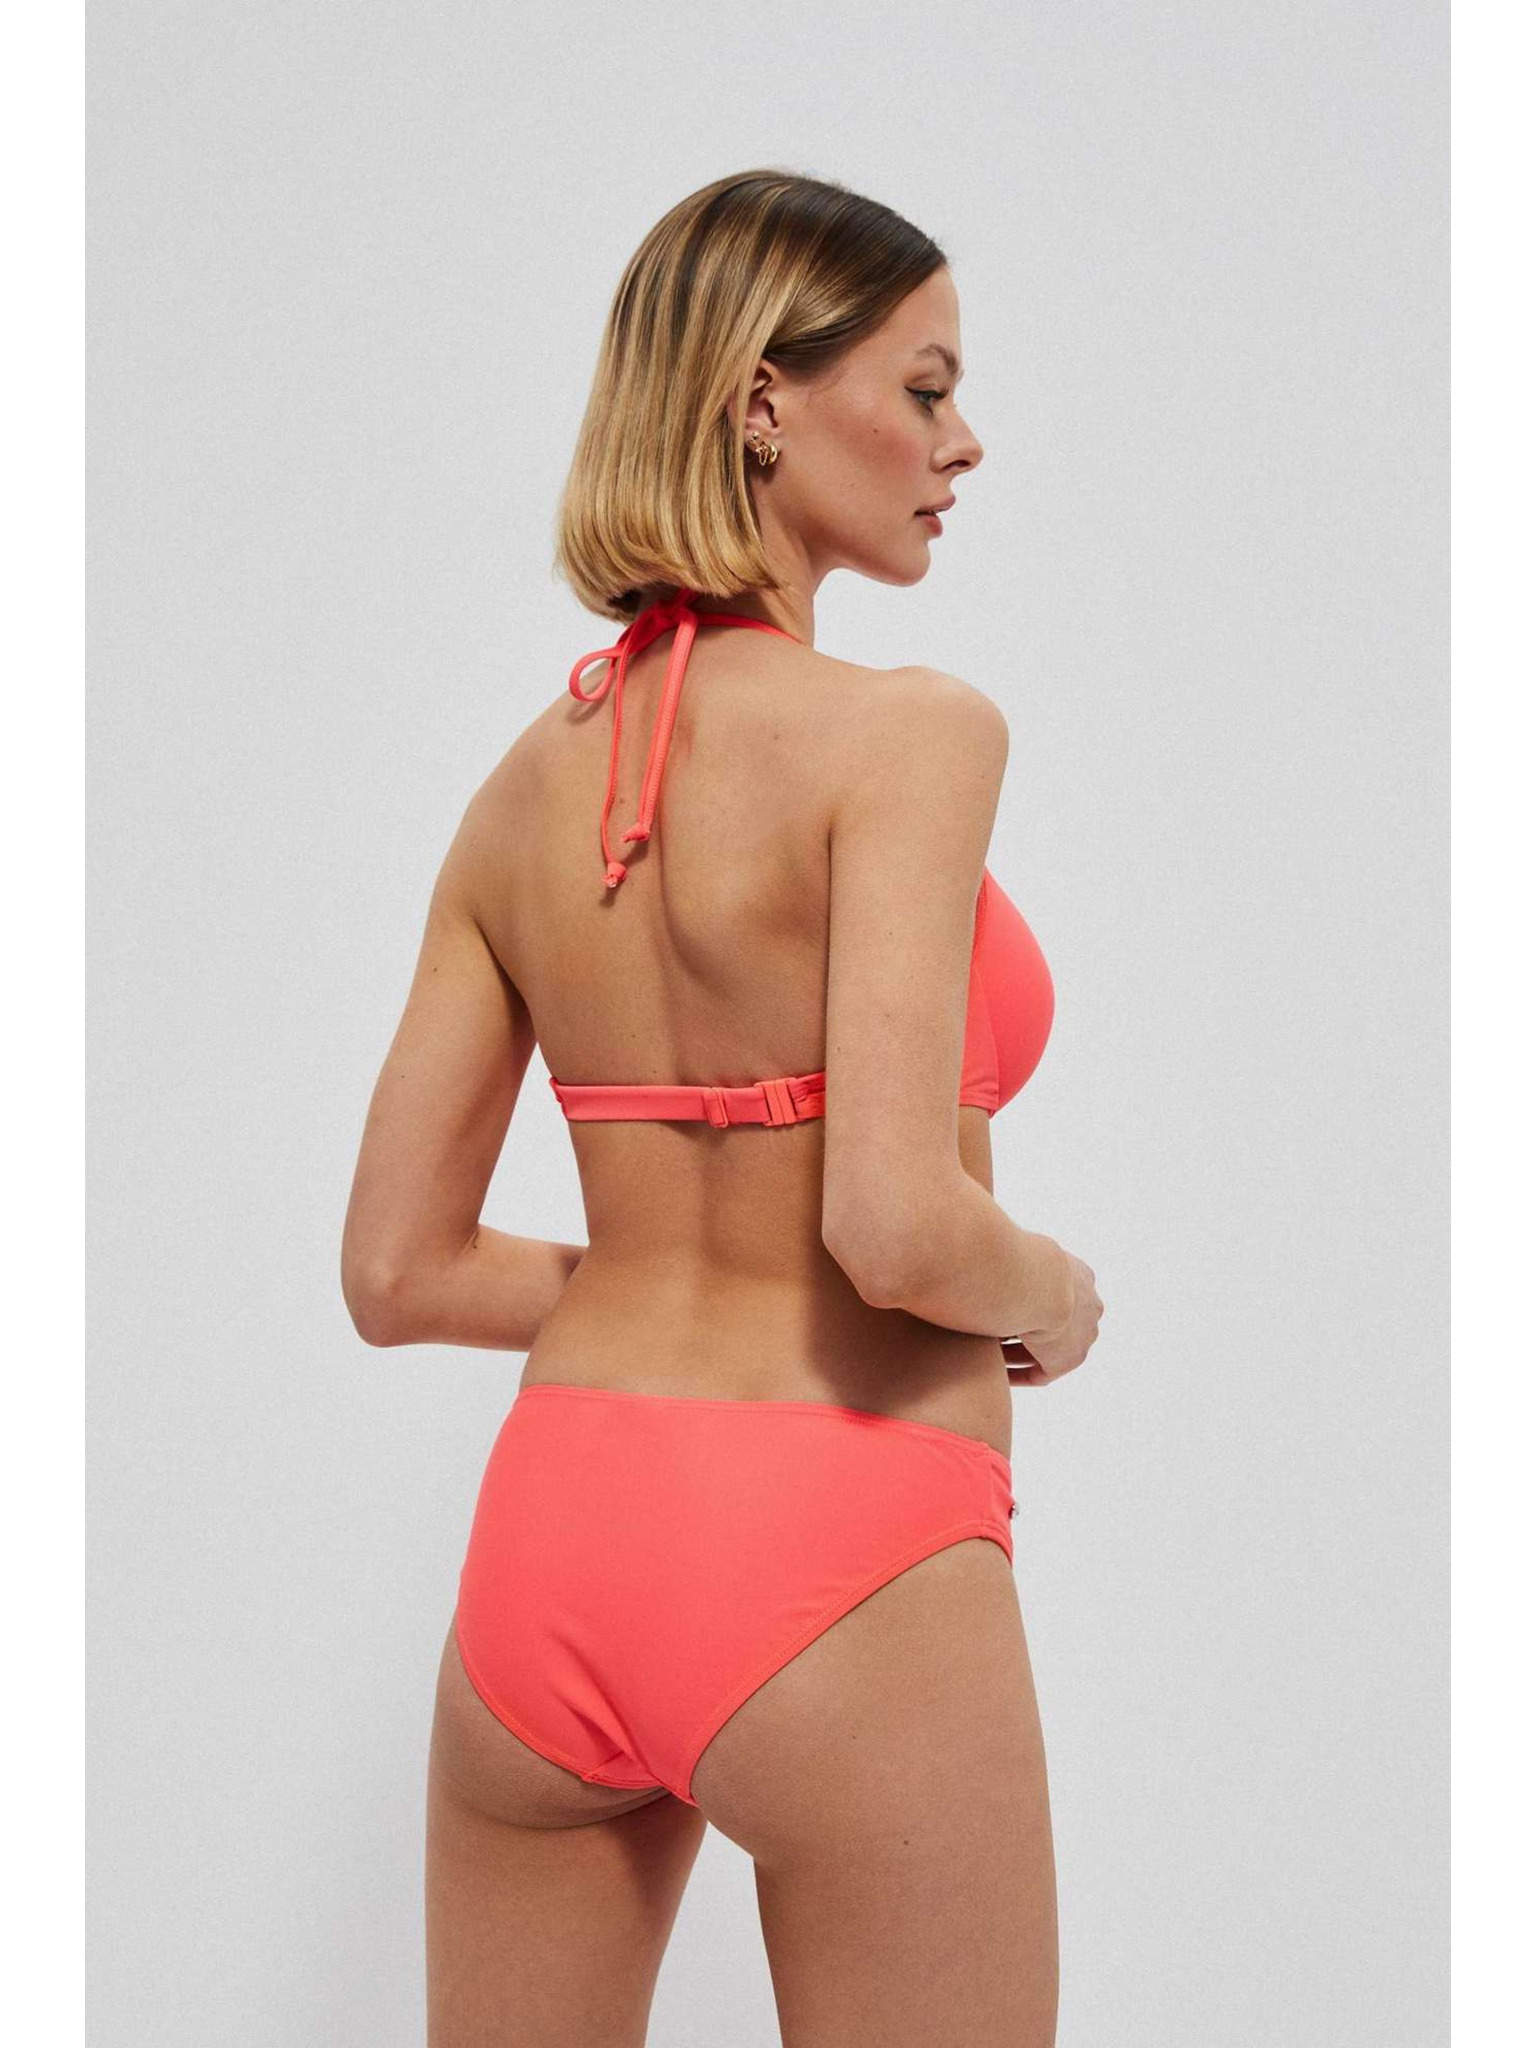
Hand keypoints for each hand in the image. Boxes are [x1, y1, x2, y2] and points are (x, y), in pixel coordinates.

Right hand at [1002, 1250, 1101, 1385]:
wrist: (1041, 1282)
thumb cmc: (1019, 1260)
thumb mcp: (1015, 1251)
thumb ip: (1005, 1257)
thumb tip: (989, 1254)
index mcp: (1079, 1277)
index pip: (1059, 1295)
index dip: (1030, 1304)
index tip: (1007, 1309)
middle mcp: (1089, 1306)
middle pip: (1058, 1324)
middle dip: (1029, 1330)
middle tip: (994, 1334)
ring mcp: (1084, 1334)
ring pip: (1049, 1349)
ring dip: (1020, 1353)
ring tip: (988, 1357)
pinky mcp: (1070, 1359)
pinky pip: (1042, 1372)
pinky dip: (1019, 1374)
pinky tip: (995, 1375)